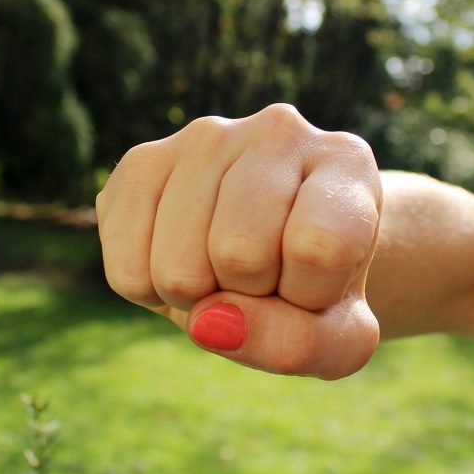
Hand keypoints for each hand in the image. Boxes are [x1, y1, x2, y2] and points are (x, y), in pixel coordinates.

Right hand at [96, 104, 382, 378]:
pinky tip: (182, 259)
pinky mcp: (141, 162)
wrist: (272, 251)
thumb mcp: (338, 336)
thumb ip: (301, 343)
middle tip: (265, 276)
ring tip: (224, 269)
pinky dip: (152, 295)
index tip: (317, 282)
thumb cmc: (315, 289)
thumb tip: (211, 321)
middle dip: (250, 295)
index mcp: (345, 161)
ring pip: (179, 268)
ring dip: (200, 298)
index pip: (320, 247)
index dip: (311, 296)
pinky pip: (127, 271)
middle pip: (240, 254)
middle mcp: (277, 130)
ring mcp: (204, 138)